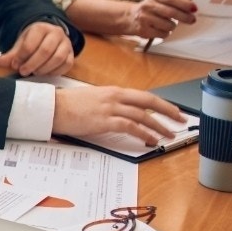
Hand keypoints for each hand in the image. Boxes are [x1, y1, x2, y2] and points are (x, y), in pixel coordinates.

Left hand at [0, 21, 73, 76]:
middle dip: (32, 63)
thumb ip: (8, 56)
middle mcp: (56, 33)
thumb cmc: (31, 42)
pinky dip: (54, 71)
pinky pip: (66, 65)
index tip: (15, 65)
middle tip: (23, 71)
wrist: (47, 38)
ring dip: (44, 68)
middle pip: (45, 50)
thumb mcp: (19, 46)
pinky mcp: (72, 54)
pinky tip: (44, 74)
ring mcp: (66, 43)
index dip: (21, 56)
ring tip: (34, 73)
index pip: (31, 43)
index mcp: (40, 28)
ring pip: (57, 58)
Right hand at [52, 86, 185, 145]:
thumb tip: (120, 114)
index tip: (172, 110)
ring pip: (143, 115)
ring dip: (159, 125)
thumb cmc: (66, 106)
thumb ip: (108, 104)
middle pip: (148, 101)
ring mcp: (110, 108)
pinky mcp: (104, 121)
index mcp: (112, 91)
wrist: (50, 108)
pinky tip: (151, 139)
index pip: (143, 95)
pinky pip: (131, 126)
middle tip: (181, 119)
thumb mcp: (91, 100)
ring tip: (169, 134)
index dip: (160, 103)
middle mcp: (114, 97)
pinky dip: (144, 133)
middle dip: (168, 111)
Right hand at [128, 0, 196, 40]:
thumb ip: (174, 1)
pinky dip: (166, 33)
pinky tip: (160, 29)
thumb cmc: (151, 8)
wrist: (129, 17)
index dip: (184, 3)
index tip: (194, 8)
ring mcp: (144, 18)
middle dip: (185, 17)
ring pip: (169, 25)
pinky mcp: (143, 30)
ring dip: (173, 26)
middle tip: (192, 20)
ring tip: (168, 24)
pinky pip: (163, 34)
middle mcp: (148, 6)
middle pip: (171, 12)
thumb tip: (191, 9)